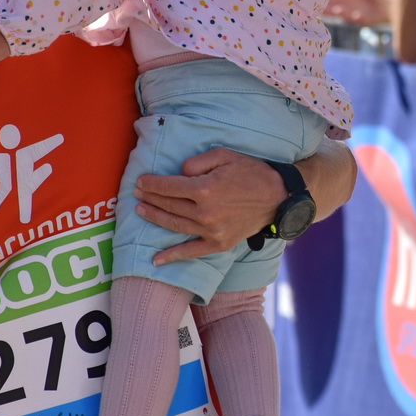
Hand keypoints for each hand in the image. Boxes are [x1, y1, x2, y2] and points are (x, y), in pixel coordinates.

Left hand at [135, 147, 285, 261]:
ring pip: (175, 225)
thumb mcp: (225, 155)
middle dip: (150, 198)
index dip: (151, 184)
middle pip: (169, 205)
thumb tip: (179, 173)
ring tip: (142, 212)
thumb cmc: (252, 172)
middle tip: (137, 194)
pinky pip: (192, 251)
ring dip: (156, 218)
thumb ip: (197, 162)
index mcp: (205, 189)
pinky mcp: (219, 243)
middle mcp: (205, 213)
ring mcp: (212, 231)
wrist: (278, 197)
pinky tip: (156, 260)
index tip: (140, 181)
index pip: (168, 187)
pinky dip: (173, 256)